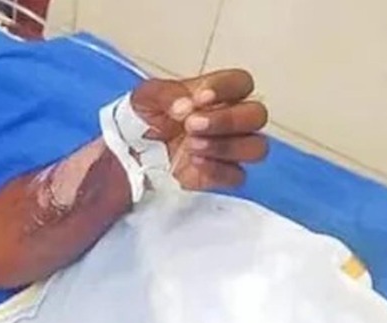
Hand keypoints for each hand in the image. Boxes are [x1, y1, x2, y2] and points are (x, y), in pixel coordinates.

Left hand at [129, 69, 268, 190]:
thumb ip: (167, 94)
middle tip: (192, 125)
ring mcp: (230, 149)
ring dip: (226, 146)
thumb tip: (185, 106)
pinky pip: (237, 175)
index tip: (199, 98)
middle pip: (257, 115)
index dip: (225, 89)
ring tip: (191, 145)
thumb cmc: (144, 120)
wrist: (129, 154)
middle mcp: (231, 120)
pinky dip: (217, 169)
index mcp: (218, 93)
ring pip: (255, 147)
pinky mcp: (222, 175)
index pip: (241, 82)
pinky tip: (193, 162)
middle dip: (226, 120)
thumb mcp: (147, 96)